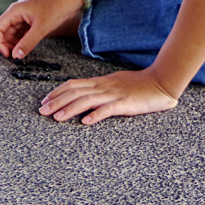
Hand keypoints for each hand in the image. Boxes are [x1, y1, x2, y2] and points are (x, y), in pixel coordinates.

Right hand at [0, 0, 81, 60]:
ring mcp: (20, 18)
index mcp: (14, 12)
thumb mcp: (41, 29)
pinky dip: (20, 42)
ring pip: (10, 35)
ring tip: (22, 53)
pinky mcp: (27, 22)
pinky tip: (26, 48)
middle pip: (1, 33)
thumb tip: (15, 56)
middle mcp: (14, 14)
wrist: (68, 0)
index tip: (8, 55)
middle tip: (16, 57)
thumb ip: (27, 43)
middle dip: (6, 46)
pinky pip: (19, 34)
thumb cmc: (55, 10)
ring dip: (13, 45)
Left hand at [39, 68, 178, 124]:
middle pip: (75, 92)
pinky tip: (85, 122)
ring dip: (70, 108)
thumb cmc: (139, 84)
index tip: (44, 100)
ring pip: (87, 100)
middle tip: (42, 111)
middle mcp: (104, 86)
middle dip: (57, 101)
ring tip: (57, 117)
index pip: (74, 84)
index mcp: (101, 82)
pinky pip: (108, 109)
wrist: (161, 82)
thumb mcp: (115, 84)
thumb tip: (84, 98)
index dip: (57, 92)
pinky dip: (96, 115)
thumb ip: (100, 89)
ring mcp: (114, 94)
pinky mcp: (126, 104)